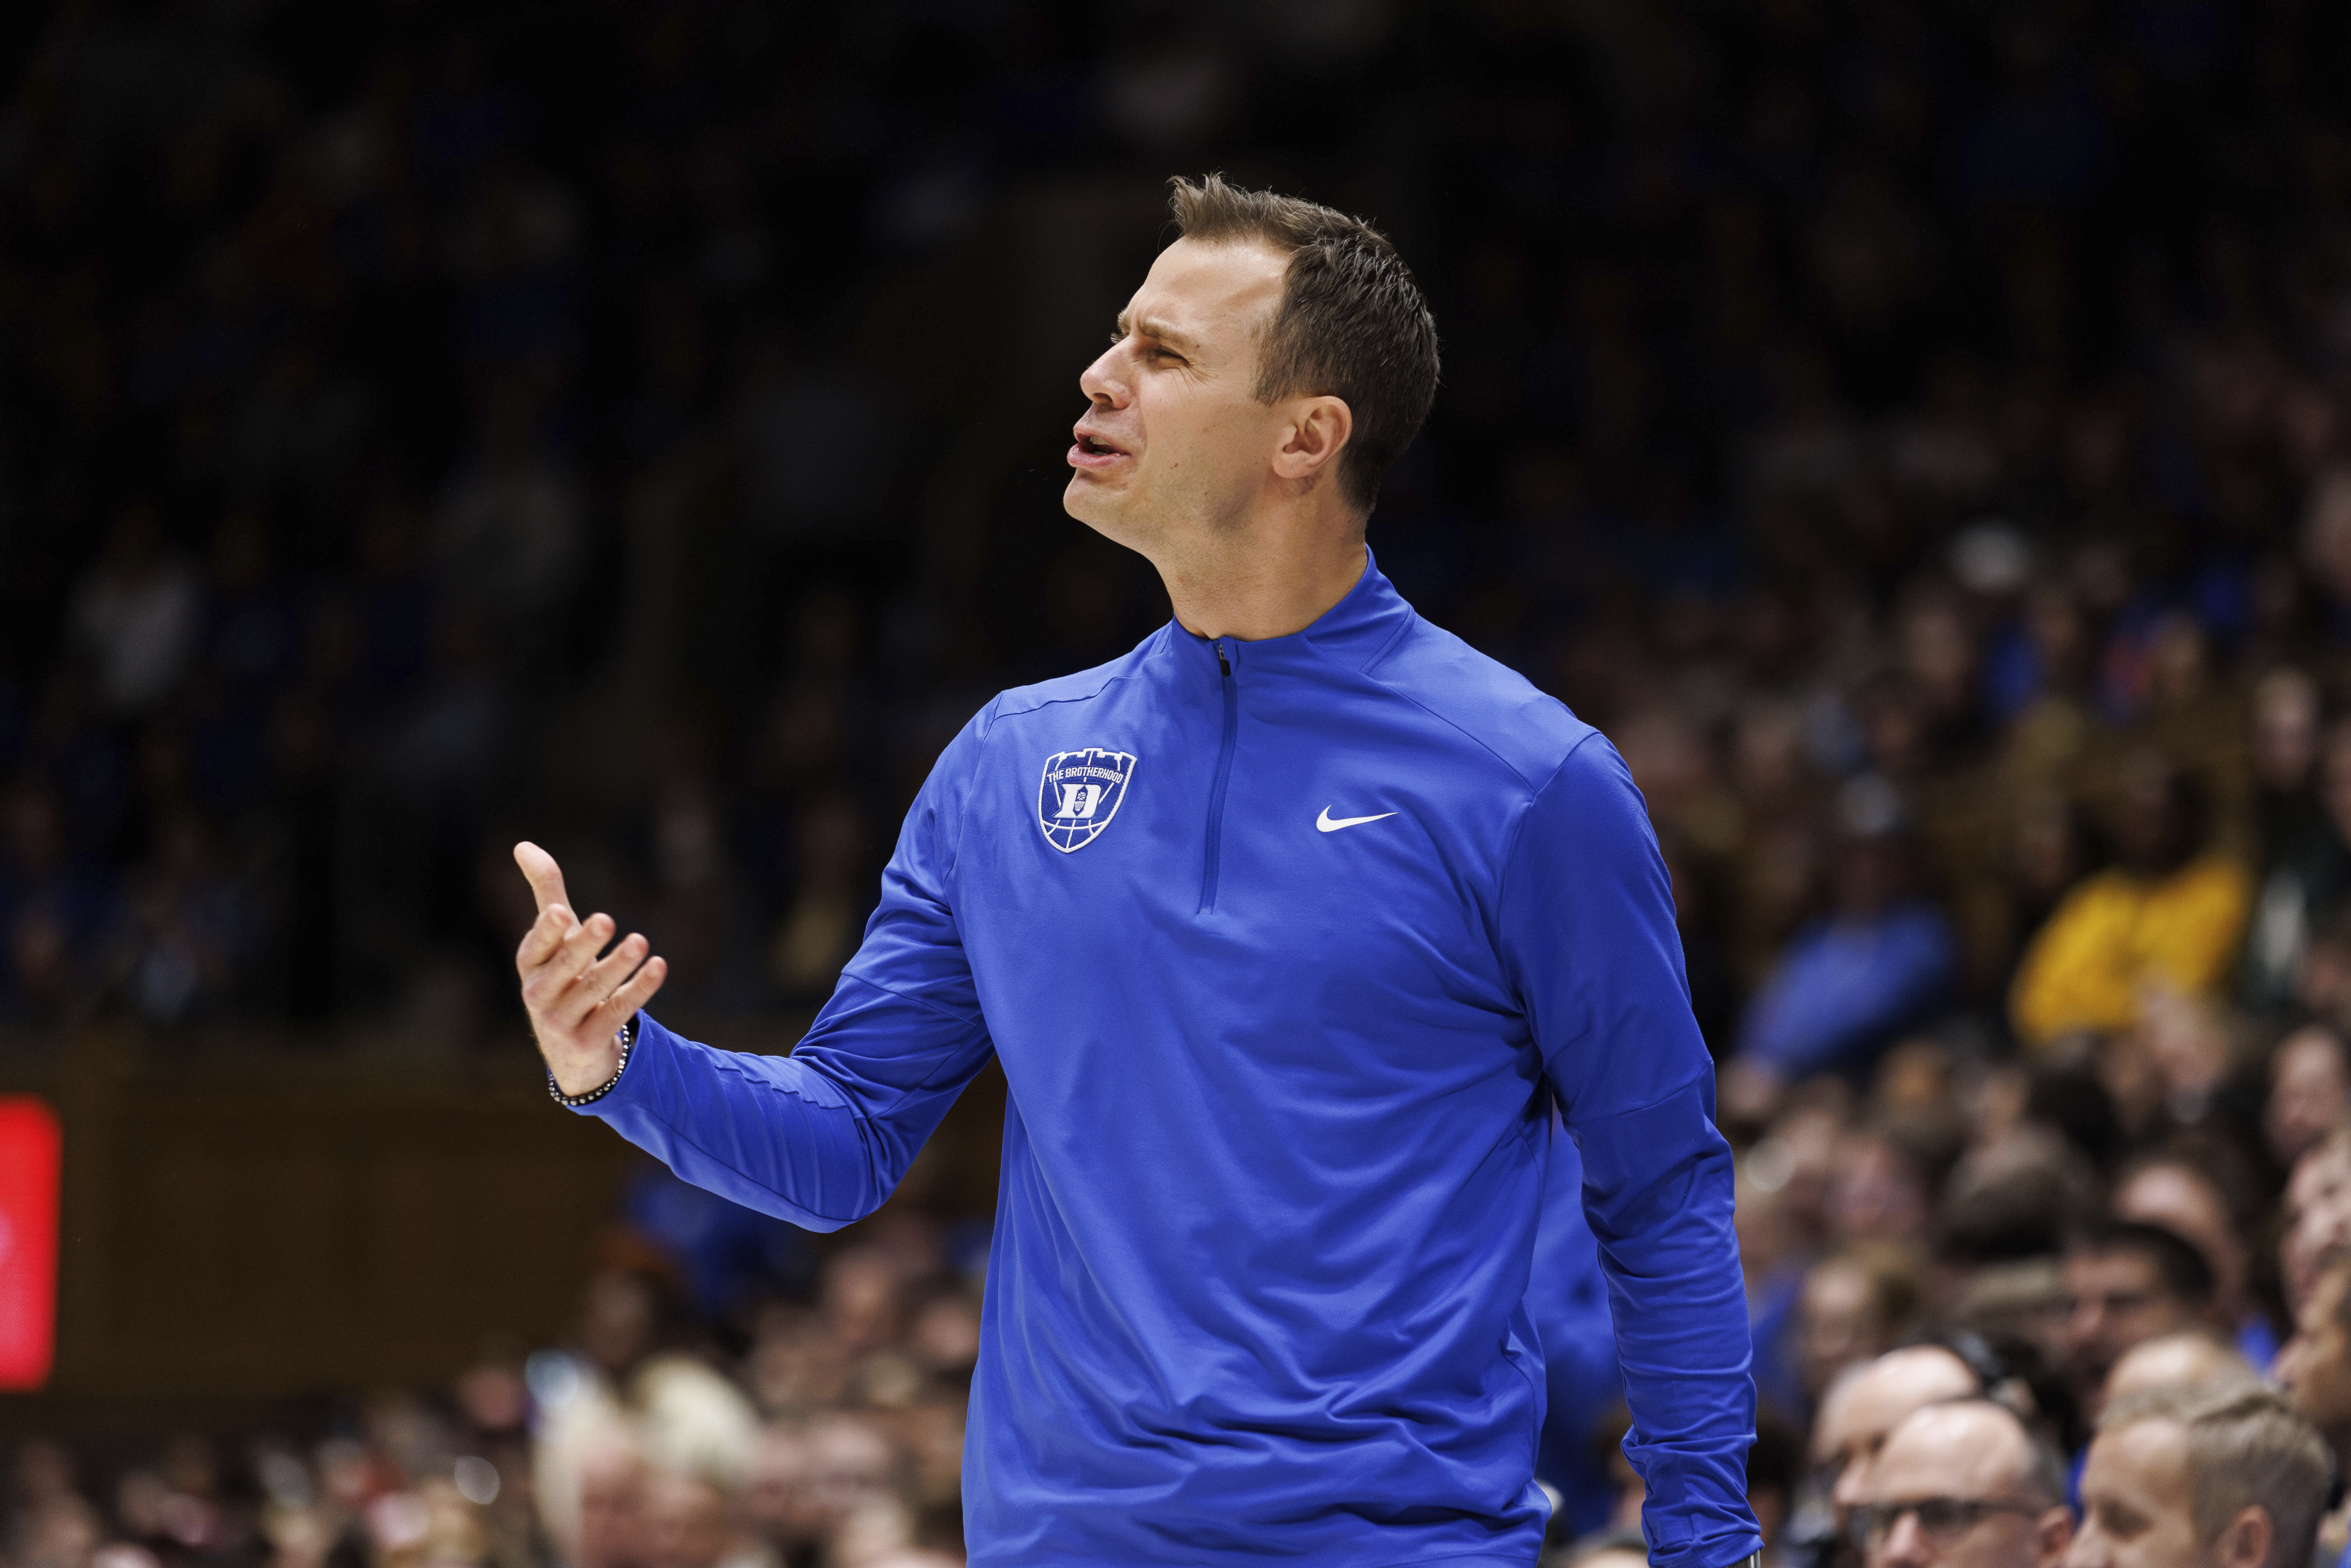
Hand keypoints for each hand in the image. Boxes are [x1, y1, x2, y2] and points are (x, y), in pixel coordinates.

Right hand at [513, 841, 668, 1095]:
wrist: (572, 1049)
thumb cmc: (564, 978)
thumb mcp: (556, 938)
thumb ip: (545, 892)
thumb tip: (522, 844)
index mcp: (531, 966)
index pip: (535, 947)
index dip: (546, 931)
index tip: (561, 911)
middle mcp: (539, 995)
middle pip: (564, 968)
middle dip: (584, 944)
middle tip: (607, 919)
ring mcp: (561, 1023)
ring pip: (592, 991)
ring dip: (617, 966)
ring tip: (640, 942)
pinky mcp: (588, 1042)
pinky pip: (616, 1013)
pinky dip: (638, 990)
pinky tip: (659, 967)